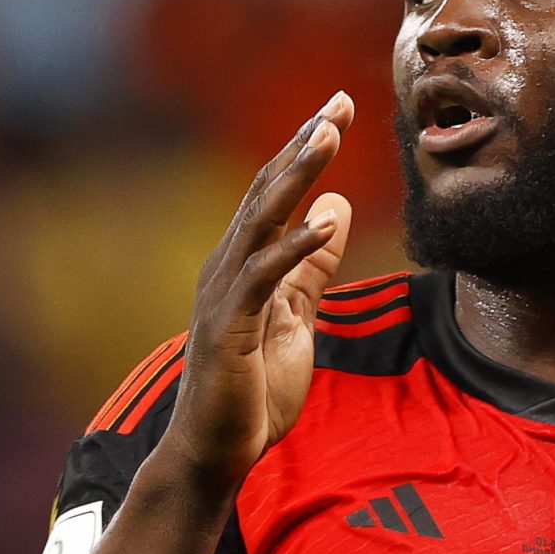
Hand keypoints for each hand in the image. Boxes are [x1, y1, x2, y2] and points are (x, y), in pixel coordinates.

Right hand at [163, 93, 354, 487]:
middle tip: (339, 101)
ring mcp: (224, 294)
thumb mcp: (296, 316)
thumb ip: (311, 266)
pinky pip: (263, 277)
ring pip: (261, 219)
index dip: (306, 148)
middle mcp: (227, 266)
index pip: (276, 192)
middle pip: (267, 190)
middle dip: (304, 143)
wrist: (214, 452)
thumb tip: (336, 208)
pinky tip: (324, 222)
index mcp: (242, 261)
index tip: (340, 109)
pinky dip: (293, 247)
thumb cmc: (251, 389)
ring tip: (329, 136)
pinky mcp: (230, 328)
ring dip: (297, 176)